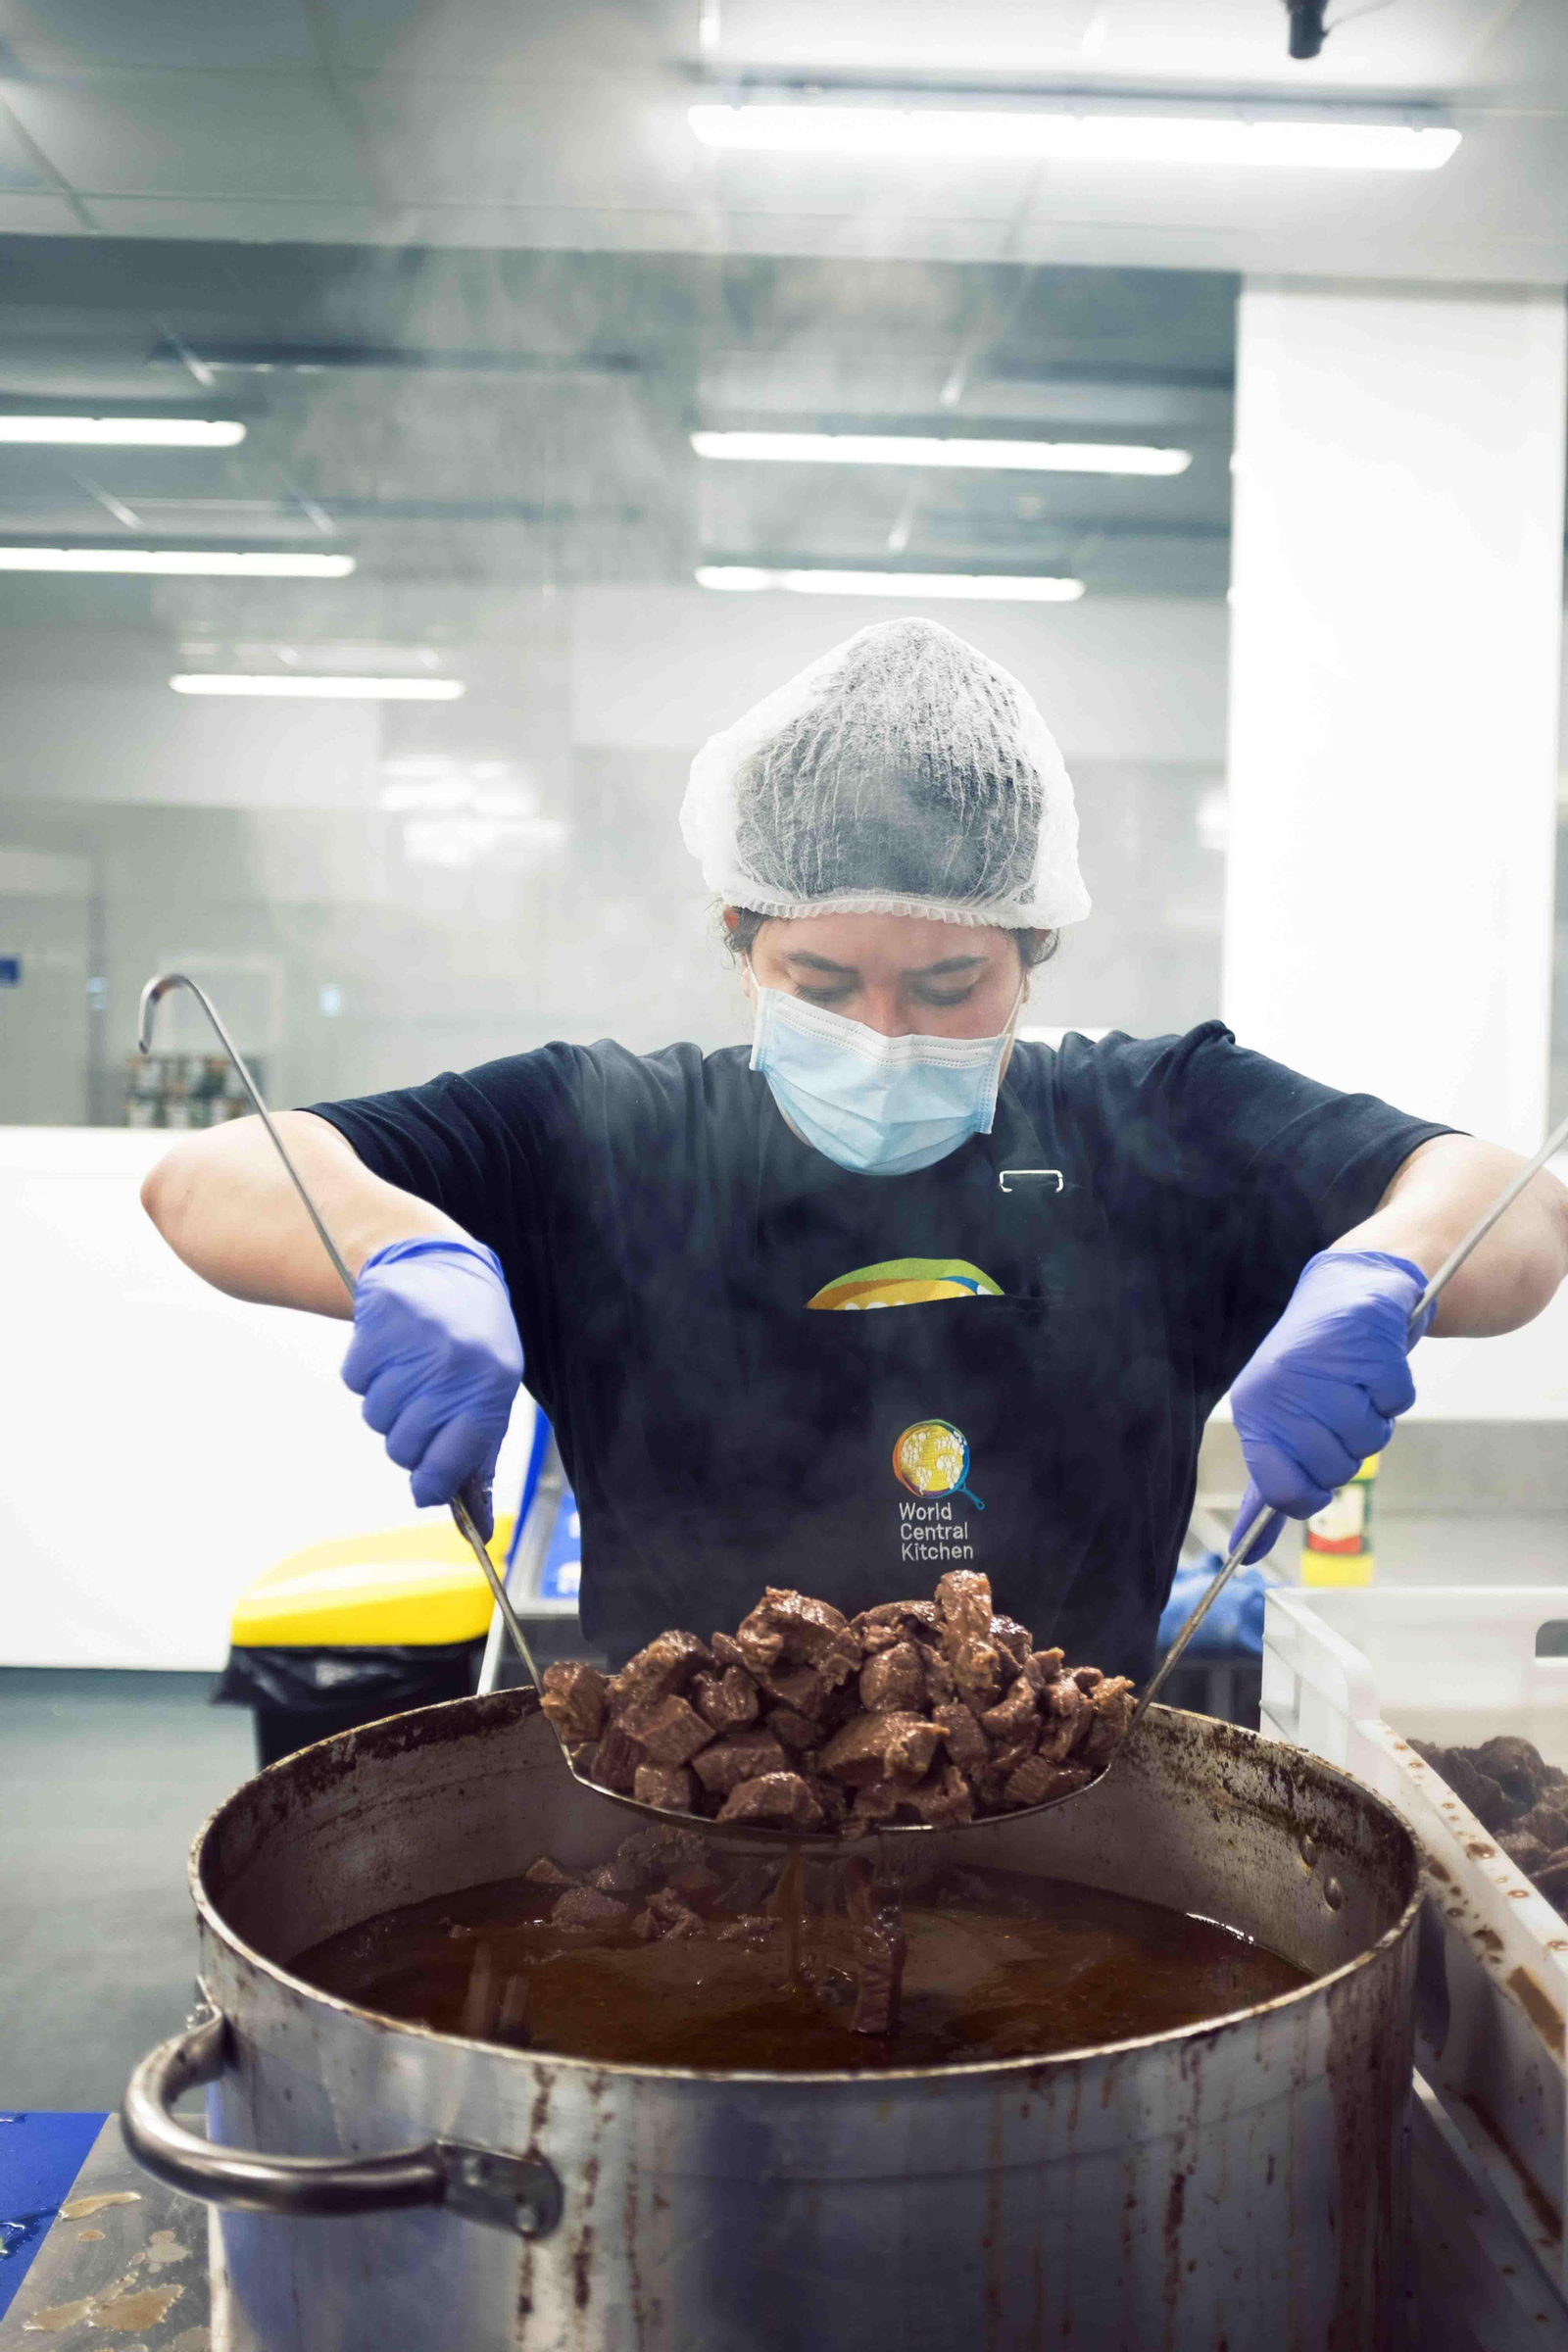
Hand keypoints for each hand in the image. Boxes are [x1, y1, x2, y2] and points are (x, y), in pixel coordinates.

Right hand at [341, 1238, 521, 1536]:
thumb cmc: (476, 1347)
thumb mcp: (492, 1395)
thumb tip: (478, 1529)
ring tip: (408, 1373)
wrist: (445, 1269)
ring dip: (385, 1405)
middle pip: (402, 1447)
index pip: (447, 1467)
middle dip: (407, 1439)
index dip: (431, 1487)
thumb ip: (479, 1459)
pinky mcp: (379, 1321)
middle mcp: (455, 1366)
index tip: (424, 1488)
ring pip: (374, 1418)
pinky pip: (354, 1380)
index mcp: (491, 1389)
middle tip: (420, 1409)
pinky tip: (390, 1351)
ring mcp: (415, 1342)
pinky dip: (366, 1373)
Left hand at [1228, 1249, 1429, 1562]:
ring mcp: (1325, 1365)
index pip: (1281, 1490)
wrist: (1348, 1290)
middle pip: (1335, 1469)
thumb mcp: (1279, 1425)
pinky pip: (1397, 1402)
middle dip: (1347, 1448)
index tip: (1318, 1475)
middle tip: (1339, 1409)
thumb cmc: (1312, 1370)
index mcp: (1254, 1411)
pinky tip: (1374, 1363)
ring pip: (1370, 1438)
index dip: (1310, 1494)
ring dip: (1373, 1418)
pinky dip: (1395, 1390)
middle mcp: (1281, 1387)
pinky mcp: (1370, 1344)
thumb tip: (1246, 1554)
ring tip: (1355, 1383)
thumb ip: (1269, 1489)